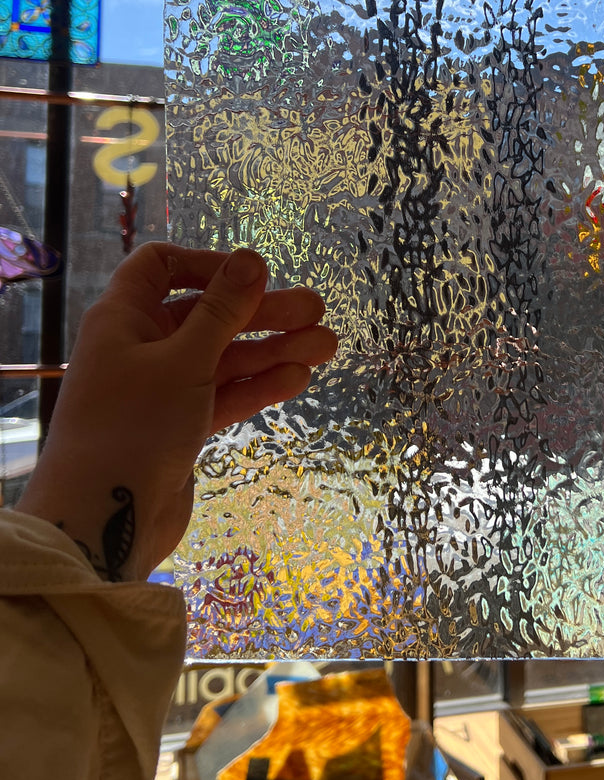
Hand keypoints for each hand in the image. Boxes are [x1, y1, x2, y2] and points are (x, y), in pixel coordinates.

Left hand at [20, 244, 336, 581]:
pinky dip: (256, 386)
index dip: (208, 265)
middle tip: (316, 311)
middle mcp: (139, 347)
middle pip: (207, 315)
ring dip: (271, 350)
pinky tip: (298, 379)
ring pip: (222, 358)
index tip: (255, 276)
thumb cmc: (134, 427)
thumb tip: (251, 259)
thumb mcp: (184, 361)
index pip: (161, 267)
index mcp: (124, 318)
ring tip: (325, 347)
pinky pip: (222, 395)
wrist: (102, 521)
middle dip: (262, 313)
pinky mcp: (178, 427)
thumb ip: (222, 311)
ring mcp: (160, 390)